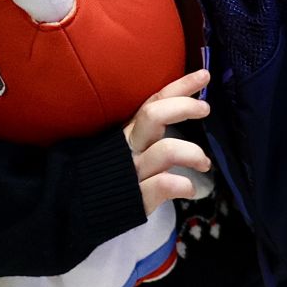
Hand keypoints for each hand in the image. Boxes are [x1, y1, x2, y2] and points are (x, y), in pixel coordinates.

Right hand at [124, 69, 211, 215]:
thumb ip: (147, 133)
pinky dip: (181, 185)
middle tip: (205, 109)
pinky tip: (190, 189)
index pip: (154, 102)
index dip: (179, 87)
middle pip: (153, 116)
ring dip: (191, 153)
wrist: (81, 210)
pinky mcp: (137, 198)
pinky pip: (163, 185)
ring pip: (164, 151)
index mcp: (129, 133)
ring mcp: (133, 172)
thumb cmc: (112, 178)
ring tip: (204, 163)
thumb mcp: (125, 149)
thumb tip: (185, 113)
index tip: (204, 76)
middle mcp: (129, 147)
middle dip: (183, 107)